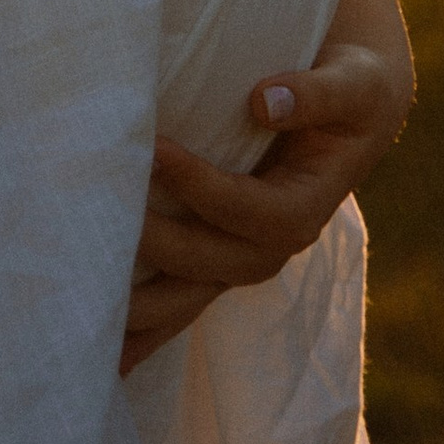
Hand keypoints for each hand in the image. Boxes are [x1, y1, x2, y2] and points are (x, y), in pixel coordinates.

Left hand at [119, 42, 414, 376]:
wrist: (354, 111)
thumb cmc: (353, 90)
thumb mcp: (353, 85)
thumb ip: (316, 94)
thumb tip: (266, 101)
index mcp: (307, 207)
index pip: (254, 211)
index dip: (206, 188)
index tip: (157, 150)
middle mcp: (275, 245)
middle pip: (216, 261)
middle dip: (162, 242)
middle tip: (107, 209)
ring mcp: (243, 258)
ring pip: (193, 296)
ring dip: (144, 309)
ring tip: (89, 304)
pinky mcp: (217, 257)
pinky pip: (181, 299)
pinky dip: (145, 330)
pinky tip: (105, 358)